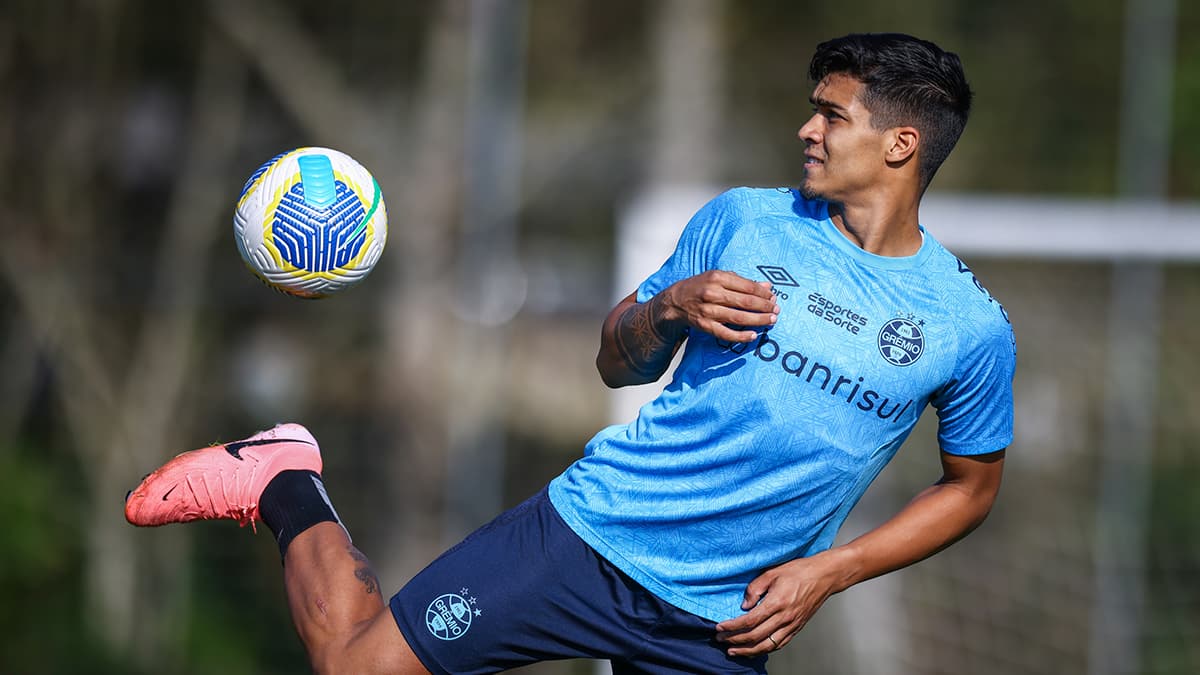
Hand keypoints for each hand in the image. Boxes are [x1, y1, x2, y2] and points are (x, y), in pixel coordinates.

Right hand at [658, 270, 778, 342]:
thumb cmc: (700, 287)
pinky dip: (740, 336)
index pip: (747, 286)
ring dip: (758, 320)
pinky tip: (753, 335)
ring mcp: (708, 311)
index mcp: (717, 277)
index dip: (763, 293)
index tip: (773, 297)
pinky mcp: (705, 325)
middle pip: (746, 302)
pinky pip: (726, 333)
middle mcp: (712, 293)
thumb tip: (766, 286)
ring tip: (771, 320)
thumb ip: (742, 281)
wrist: (675, 301)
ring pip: (739, 317)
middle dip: (764, 306)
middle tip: (776, 310)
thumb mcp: (718, 277)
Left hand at [715, 553, 846, 656]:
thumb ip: (755, 588)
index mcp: (776, 603)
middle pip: (755, 636)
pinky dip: (765, 649)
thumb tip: (744, 605)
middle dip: (735, 640)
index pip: (749, 621)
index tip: (720, 627)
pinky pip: (779, 644)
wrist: (824, 576)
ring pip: (767, 645)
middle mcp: (784, 617)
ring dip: (748, 650)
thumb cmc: (800, 571)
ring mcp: (792, 625)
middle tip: (721, 639)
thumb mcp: (772, 572)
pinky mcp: (797, 627)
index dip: (732, 626)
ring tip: (734, 651)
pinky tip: (755, 649)